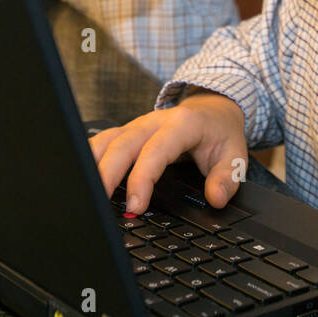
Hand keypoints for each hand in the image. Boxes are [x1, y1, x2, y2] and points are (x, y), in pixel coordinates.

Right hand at [89, 90, 246, 215]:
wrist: (212, 109)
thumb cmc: (219, 133)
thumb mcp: (235, 154)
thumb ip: (227, 178)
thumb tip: (216, 199)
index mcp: (181, 124)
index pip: (156, 150)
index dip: (142, 178)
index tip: (136, 206)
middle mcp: (153, 121)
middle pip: (122, 144)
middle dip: (107, 175)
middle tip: (101, 207)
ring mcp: (136, 126)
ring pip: (106, 141)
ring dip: (93, 166)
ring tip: (86, 195)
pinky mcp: (126, 133)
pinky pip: (102, 142)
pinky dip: (89, 159)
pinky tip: (82, 178)